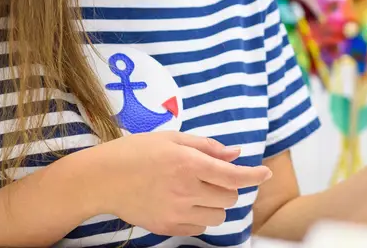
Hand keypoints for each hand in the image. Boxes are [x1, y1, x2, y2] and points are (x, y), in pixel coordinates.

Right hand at [87, 131, 272, 236]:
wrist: (101, 180)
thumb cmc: (135, 152)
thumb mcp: (172, 139)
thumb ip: (207, 147)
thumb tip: (236, 154)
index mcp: (188, 164)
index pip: (233, 176)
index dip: (254, 175)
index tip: (265, 174)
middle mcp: (185, 190)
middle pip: (229, 197)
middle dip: (227, 186)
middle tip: (210, 176)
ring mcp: (176, 212)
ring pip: (218, 215)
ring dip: (215, 203)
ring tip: (195, 190)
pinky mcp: (167, 228)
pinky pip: (200, 227)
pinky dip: (200, 216)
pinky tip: (184, 203)